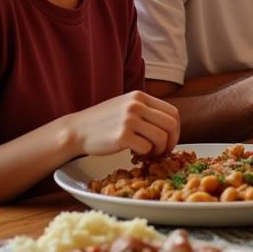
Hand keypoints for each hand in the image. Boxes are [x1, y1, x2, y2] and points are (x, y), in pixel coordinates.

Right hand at [63, 91, 179, 156]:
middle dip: (171, 141)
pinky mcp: (122, 136)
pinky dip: (145, 154)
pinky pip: (146, 148)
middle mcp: (136, 105)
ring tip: (148, 153)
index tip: (170, 140)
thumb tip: (170, 125)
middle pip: (171, 125)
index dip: (176, 130)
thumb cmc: (103, 121)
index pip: (172, 112)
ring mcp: (129, 120)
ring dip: (158, 150)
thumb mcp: (126, 106)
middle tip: (163, 151)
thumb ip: (146, 110)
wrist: (76, 130)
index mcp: (140, 97)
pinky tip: (135, 154)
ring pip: (161, 137)